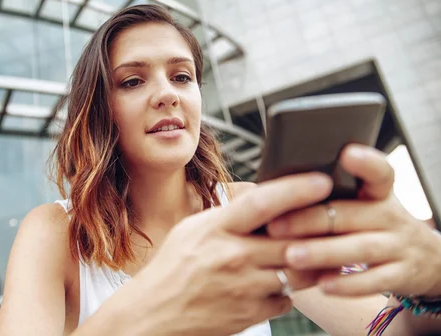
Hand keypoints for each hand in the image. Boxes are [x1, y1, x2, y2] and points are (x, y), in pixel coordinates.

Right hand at [127, 172, 331, 335]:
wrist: (155, 313)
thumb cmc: (172, 268)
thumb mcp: (193, 229)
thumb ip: (229, 216)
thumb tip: (265, 199)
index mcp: (216, 229)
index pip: (262, 203)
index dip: (296, 190)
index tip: (322, 182)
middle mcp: (233, 257)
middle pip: (294, 240)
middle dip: (322, 229)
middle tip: (340, 218)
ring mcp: (245, 288)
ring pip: (301, 271)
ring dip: (315, 260)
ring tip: (322, 249)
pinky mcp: (252, 313)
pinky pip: (288, 298)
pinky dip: (291, 287)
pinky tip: (283, 279)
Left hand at [266, 144, 440, 297]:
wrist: (427, 259)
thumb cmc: (376, 224)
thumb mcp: (365, 203)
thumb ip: (331, 196)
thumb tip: (273, 189)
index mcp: (378, 193)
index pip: (378, 172)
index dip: (366, 162)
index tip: (347, 153)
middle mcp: (389, 216)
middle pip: (349, 214)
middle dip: (309, 220)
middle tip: (275, 226)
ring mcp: (397, 246)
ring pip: (359, 248)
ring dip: (322, 252)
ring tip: (291, 256)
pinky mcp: (400, 275)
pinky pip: (374, 281)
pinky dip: (348, 284)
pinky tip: (322, 284)